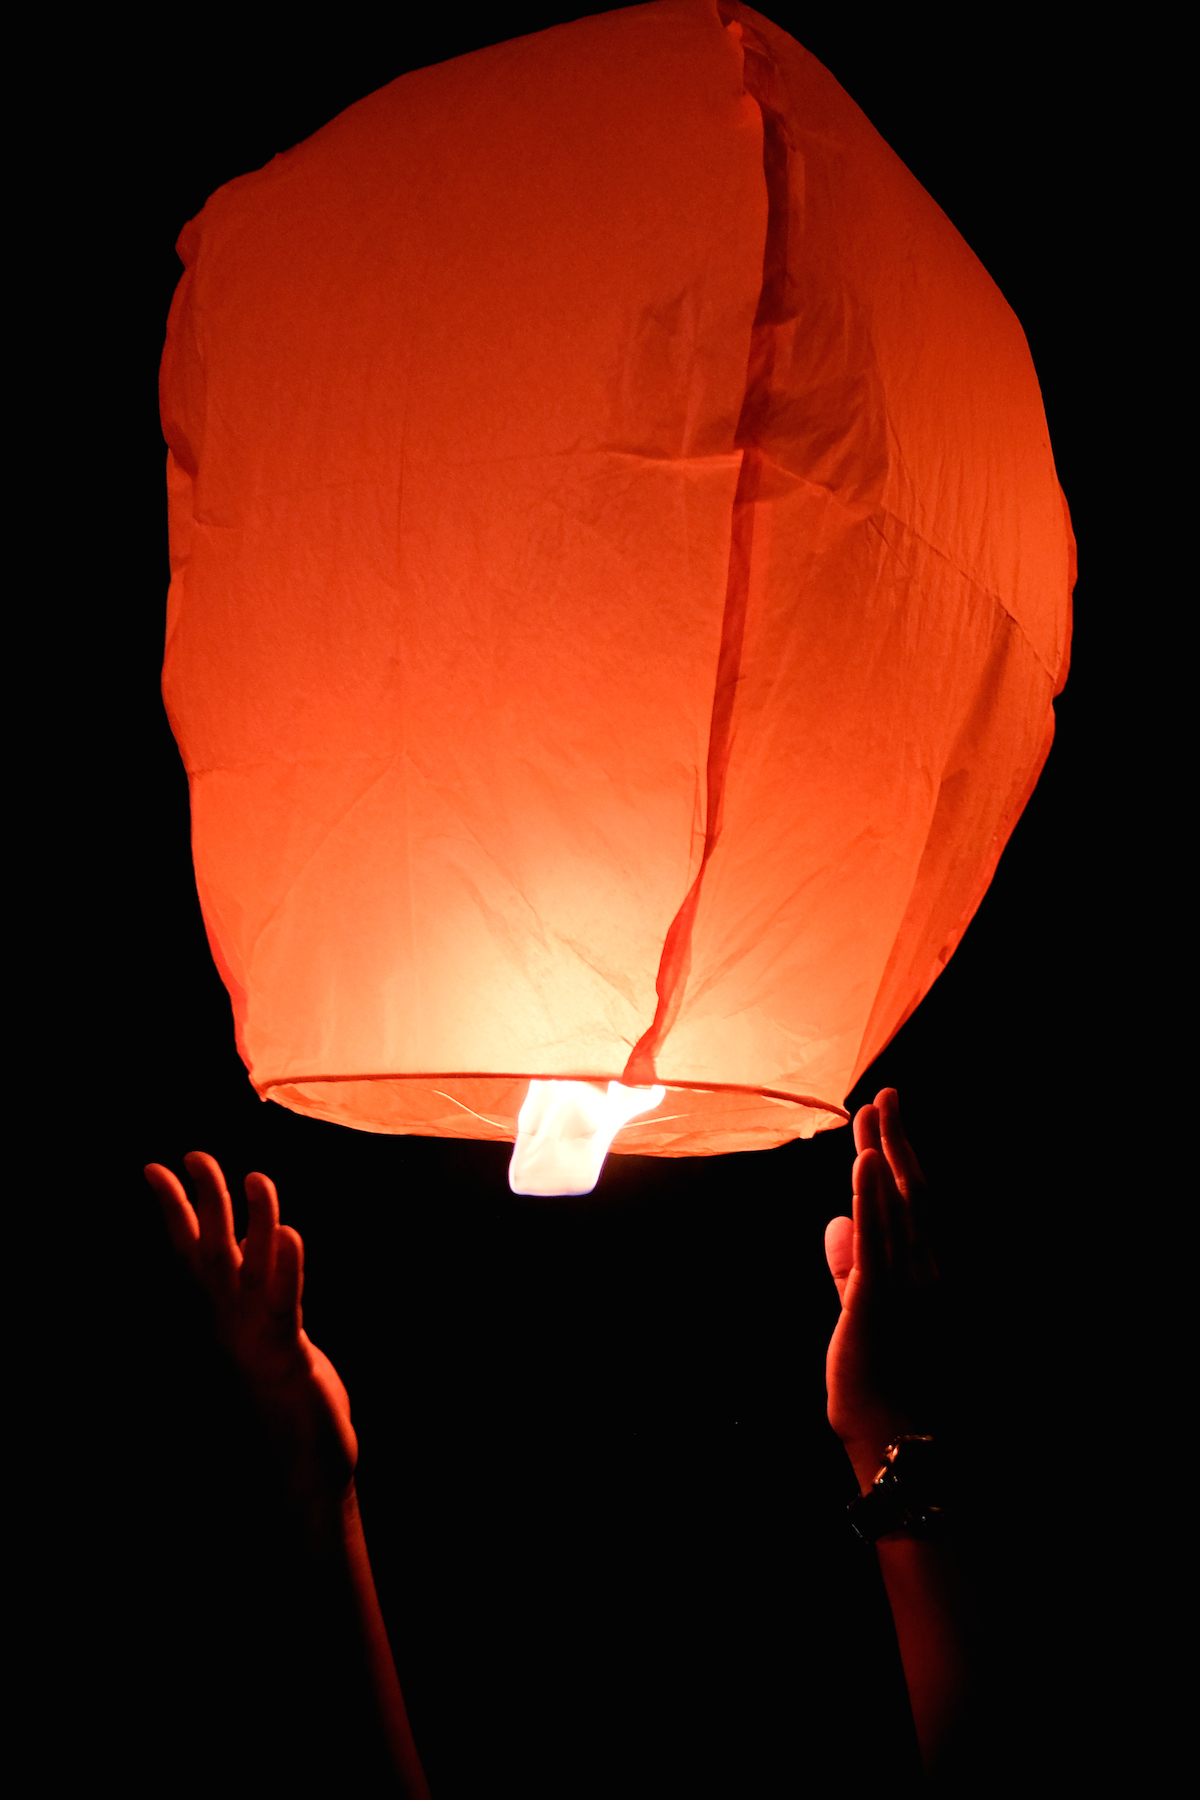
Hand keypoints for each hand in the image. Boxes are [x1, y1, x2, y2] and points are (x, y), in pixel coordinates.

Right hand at [144, 1153, 356, 1507]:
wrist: (301, 1459)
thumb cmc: (282, 1389)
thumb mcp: (263, 1328)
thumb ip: (254, 1286)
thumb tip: (246, 1242)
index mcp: (224, 1310)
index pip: (191, 1249)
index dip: (174, 1208)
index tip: (156, 1167)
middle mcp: (232, 1319)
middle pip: (211, 1249)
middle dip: (204, 1200)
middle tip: (195, 1155)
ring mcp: (257, 1336)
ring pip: (251, 1270)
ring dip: (255, 1223)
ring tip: (257, 1178)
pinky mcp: (288, 1353)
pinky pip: (285, 1304)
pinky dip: (287, 1269)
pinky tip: (291, 1235)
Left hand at [824, 1090, 939, 1492]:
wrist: (903, 1448)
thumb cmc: (887, 1392)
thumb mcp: (864, 1319)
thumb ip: (851, 1272)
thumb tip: (834, 1224)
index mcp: (926, 1279)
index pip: (913, 1208)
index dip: (899, 1162)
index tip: (884, 1127)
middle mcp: (927, 1274)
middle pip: (914, 1193)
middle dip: (899, 1142)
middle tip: (886, 1097)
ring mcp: (908, 1286)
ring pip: (898, 1205)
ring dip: (884, 1154)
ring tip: (875, 1111)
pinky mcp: (880, 1301)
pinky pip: (877, 1238)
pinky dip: (871, 1195)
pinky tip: (864, 1160)